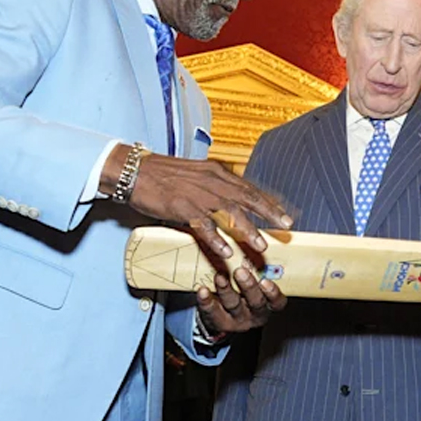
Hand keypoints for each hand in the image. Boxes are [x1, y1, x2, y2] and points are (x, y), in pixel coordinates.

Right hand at [103, 145, 293, 260]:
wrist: (133, 170)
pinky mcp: (181, 206)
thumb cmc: (162, 174)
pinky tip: (226, 250)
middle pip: (247, 197)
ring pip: (229, 212)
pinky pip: (203, 224)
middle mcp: (211, 180)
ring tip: (261, 244)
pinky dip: (216, 238)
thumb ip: (213, 187)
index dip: (268, 202)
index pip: (249, 187)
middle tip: (286, 227)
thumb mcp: (195, 175)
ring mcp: (197, 193)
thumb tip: (229, 201)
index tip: (284, 214)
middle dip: (269, 213)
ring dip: (247, 229)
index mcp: (216, 172)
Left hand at [196, 266, 286, 335]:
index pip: (277, 302)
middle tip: (240, 271)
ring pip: (233, 305)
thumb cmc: (246, 292)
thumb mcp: (258, 283)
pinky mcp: (218, 321)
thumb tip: (257, 240)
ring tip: (220, 276)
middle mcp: (255, 313)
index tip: (265, 281)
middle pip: (255, 302)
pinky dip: (206, 301)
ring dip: (226, 290)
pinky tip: (203, 290)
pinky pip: (211, 312)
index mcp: (269, 304)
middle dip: (248, 286)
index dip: (273, 293)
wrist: (224, 317)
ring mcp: (237, 319)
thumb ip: (259, 268)